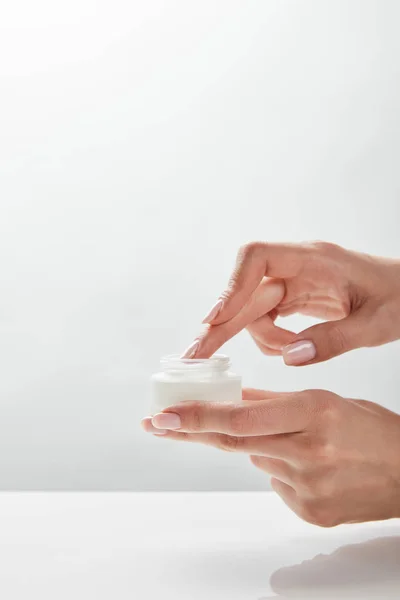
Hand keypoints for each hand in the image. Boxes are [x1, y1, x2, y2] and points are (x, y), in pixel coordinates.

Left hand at [142, 389, 399, 525]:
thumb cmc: (372, 430)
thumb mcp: (326, 399)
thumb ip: (272, 399)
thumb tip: (228, 394)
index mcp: (314, 411)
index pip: (241, 415)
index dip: (197, 415)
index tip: (163, 414)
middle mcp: (308, 450)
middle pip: (234, 440)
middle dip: (192, 429)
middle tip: (157, 423)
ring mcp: (308, 486)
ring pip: (256, 458)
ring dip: (260, 445)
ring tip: (299, 441)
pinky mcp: (309, 512)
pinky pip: (275, 482)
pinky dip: (280, 468)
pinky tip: (311, 465)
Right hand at [182, 241, 399, 364]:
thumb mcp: (377, 324)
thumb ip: (334, 340)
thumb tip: (290, 358)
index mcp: (314, 259)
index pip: (257, 258)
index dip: (231, 286)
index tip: (216, 319)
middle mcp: (297, 267)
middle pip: (245, 292)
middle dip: (221, 325)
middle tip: (194, 357)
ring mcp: (295, 283)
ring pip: (255, 310)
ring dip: (263, 337)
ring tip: (291, 351)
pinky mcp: (297, 298)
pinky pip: (269, 319)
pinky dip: (273, 338)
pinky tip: (292, 348)